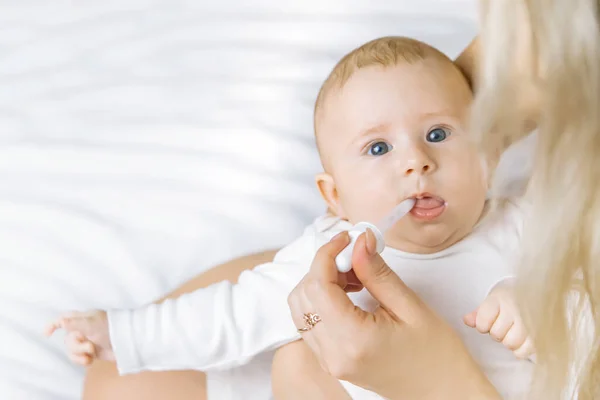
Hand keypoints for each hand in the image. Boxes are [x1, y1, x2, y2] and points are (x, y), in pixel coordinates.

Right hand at [45, 310, 113, 365]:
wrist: (128, 342)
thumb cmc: (112, 327)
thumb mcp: (93, 324)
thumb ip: (76, 323)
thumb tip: (61, 321)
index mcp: (83, 318)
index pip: (65, 318)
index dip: (54, 324)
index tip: (46, 334)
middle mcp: (83, 329)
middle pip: (67, 339)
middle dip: (75, 345)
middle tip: (90, 346)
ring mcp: (87, 341)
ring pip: (71, 350)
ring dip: (78, 354)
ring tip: (91, 354)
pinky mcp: (92, 352)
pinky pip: (78, 358)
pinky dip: (81, 360)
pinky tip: (90, 361)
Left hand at [287, 230, 500, 399]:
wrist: (444, 393)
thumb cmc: (436, 355)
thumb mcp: (410, 307)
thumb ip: (377, 272)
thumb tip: (359, 241)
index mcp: (353, 339)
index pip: (318, 285)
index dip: (327, 253)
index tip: (347, 238)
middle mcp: (333, 354)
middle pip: (303, 295)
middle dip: (323, 267)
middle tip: (354, 257)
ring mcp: (329, 361)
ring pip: (300, 308)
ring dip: (320, 283)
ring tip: (354, 276)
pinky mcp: (332, 361)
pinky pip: (309, 323)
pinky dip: (321, 301)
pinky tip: (349, 294)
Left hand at [463, 283, 534, 358]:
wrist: (540, 292)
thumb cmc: (511, 299)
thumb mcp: (493, 301)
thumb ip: (478, 313)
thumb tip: (466, 320)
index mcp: (500, 298)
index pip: (483, 321)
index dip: (483, 325)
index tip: (489, 319)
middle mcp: (515, 308)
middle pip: (496, 334)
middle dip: (497, 332)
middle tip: (505, 325)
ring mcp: (529, 321)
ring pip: (510, 343)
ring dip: (509, 341)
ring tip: (514, 331)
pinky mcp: (541, 333)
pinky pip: (524, 351)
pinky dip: (520, 350)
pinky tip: (522, 340)